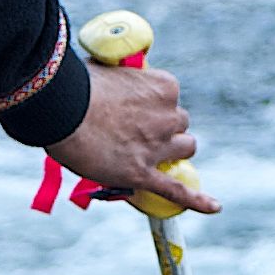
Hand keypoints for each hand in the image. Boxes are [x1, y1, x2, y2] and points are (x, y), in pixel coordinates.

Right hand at [48, 59, 218, 215]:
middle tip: (138, 130)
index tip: (136, 107)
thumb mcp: (105, 68)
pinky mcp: (143, 174)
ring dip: (173, 151)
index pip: (171, 97)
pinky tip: (214, 207)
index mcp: (163, 86)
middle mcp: (168, 116)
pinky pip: (177, 190)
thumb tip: (113, 79)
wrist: (60, 110)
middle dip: (165, 128)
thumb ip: (119, 77)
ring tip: (153, 153)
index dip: (154, 105)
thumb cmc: (76, 85)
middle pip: (180, 124)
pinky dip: (197, 200)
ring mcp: (157, 147)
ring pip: (184, 149)